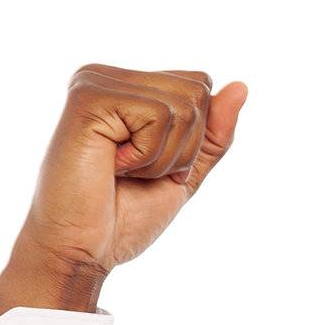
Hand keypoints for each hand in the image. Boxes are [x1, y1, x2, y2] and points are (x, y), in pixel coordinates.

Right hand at [0, 66, 246, 312]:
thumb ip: (213, 134)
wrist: (84, 248)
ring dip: (164, 156)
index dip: (195, 139)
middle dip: (184, 148)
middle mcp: (108, 76)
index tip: (153, 165)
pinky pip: (158, 116)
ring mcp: (95, 82)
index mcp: (127, 87)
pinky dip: (148, 155)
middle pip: (197, 93)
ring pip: (183, 106)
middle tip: (137, 171)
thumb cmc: (124, 216)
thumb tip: (242, 87)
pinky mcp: (87, 98)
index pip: (201, 87)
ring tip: (122, 170)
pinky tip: (112, 166)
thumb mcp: (186, 173)